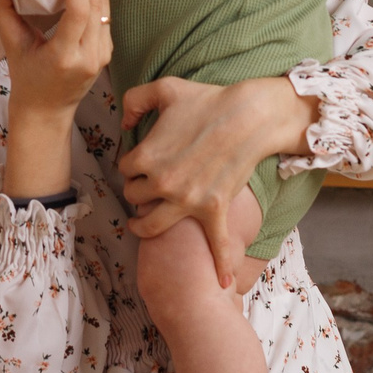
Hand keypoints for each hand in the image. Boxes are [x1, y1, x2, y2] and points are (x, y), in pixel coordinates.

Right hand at [0, 0, 111, 119]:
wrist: (46, 111)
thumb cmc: (27, 79)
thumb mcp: (12, 45)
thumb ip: (1, 9)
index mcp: (64, 57)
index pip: (79, 13)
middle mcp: (89, 56)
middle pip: (96, 5)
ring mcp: (102, 55)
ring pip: (104, 8)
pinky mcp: (107, 52)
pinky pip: (104, 17)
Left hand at [118, 75, 314, 287]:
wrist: (248, 115)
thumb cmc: (207, 100)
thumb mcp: (164, 88)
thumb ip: (134, 100)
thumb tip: (123, 122)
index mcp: (145, 156)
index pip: (125, 169)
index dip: (132, 164)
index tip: (140, 160)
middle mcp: (162, 184)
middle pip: (135, 198)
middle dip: (138, 191)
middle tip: (147, 185)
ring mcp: (188, 201)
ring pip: (152, 226)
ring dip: (144, 227)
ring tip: (142, 225)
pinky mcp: (214, 209)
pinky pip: (216, 243)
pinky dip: (221, 264)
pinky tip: (222, 283)